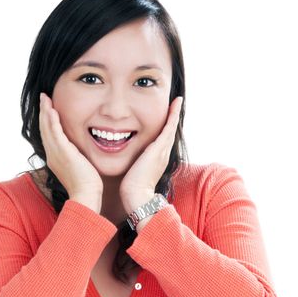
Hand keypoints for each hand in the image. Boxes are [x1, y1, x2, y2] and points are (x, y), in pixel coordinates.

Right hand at [39, 93, 102, 212]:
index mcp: (55, 158)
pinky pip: (55, 132)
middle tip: (43, 98)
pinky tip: (52, 109)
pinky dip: (52, 120)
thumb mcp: (80, 168)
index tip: (48, 108)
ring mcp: (55, 154)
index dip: (47, 121)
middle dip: (43, 112)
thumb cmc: (87, 186)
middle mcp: (51, 155)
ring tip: (45, 98)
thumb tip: (83, 153)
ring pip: (46, 128)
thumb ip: (78, 158)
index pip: (48, 135)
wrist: (86, 196)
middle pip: (44, 129)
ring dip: (45, 111)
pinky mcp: (63, 152)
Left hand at [119, 97, 183, 211]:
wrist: (136, 197)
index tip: (165, 118)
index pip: (161, 140)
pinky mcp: (159, 147)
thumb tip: (120, 164)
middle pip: (169, 132)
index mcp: (155, 160)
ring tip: (177, 100)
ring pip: (170, 127)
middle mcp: (162, 154)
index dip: (164, 128)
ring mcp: (162, 150)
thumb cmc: (131, 190)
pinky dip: (173, 114)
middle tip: (175, 104)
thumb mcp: (132, 174)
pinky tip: (176, 102)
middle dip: (171, 118)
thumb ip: (131, 167)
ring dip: (174, 113)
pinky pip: (169, 126)